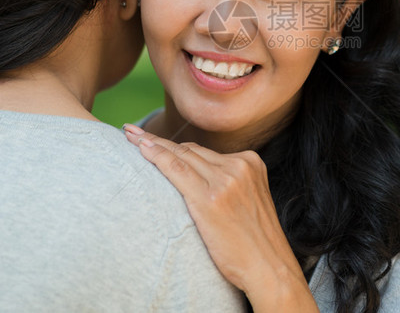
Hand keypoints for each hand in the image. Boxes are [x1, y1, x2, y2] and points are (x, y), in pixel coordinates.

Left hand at [123, 125, 318, 312]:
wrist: (270, 269)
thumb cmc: (254, 243)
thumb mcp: (248, 201)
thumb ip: (227, 183)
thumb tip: (192, 176)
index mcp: (251, 163)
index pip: (202, 151)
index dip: (173, 144)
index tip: (149, 137)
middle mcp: (239, 165)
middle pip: (190, 150)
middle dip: (158, 141)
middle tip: (131, 131)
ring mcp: (226, 180)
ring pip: (181, 155)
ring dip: (151, 144)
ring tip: (129, 136)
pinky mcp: (211, 198)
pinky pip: (177, 169)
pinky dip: (156, 156)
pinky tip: (141, 148)